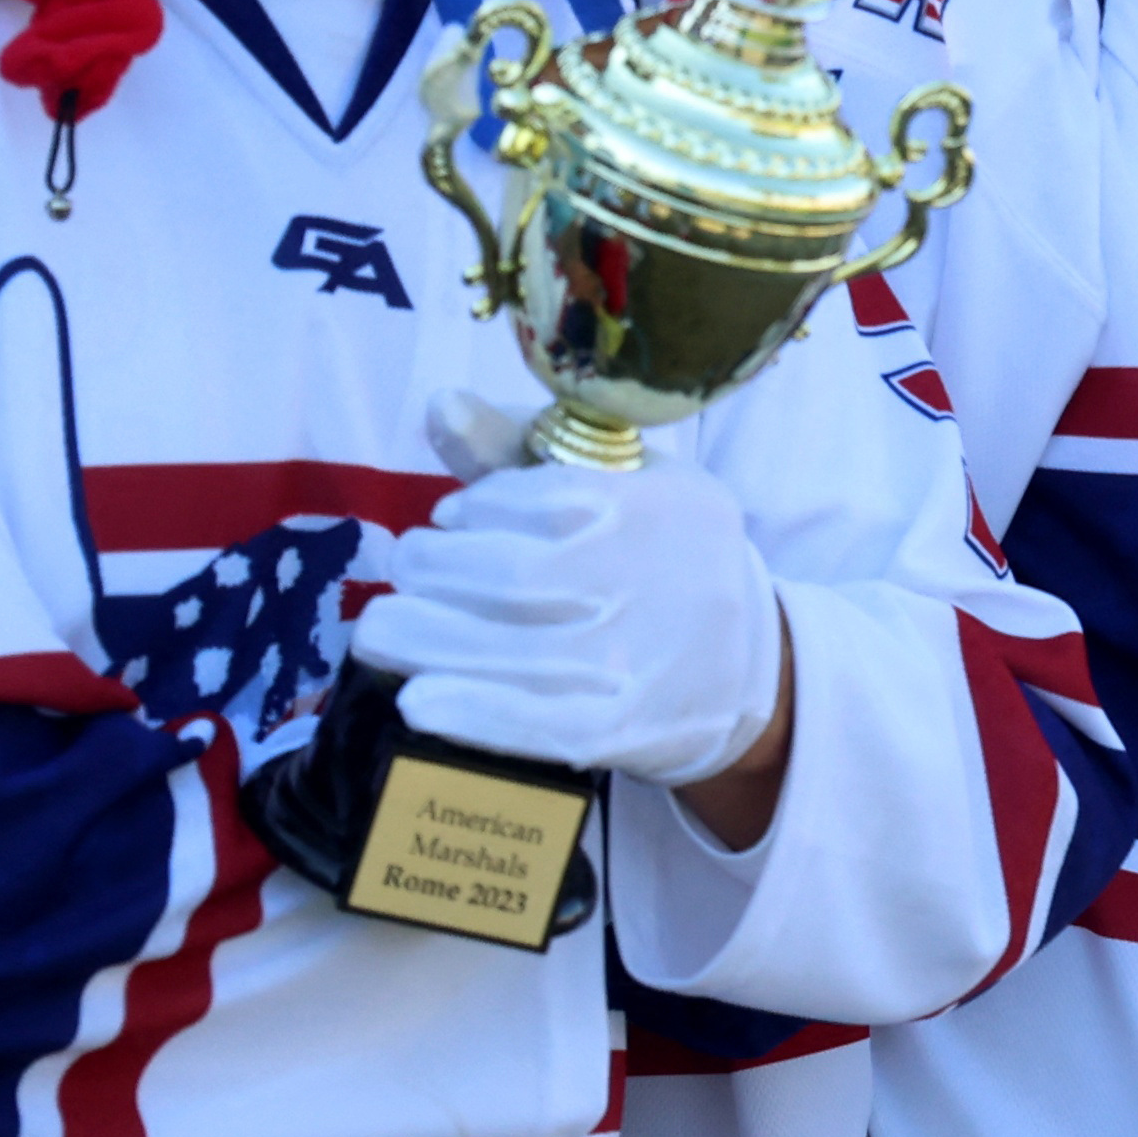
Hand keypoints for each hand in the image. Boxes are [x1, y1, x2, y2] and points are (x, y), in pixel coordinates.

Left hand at [358, 403, 792, 795]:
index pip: (541, 498)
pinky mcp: (618, 731)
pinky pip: (531, 723)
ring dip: (419, 636)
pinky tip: (418, 697)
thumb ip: (520, 449)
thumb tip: (437, 405)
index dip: (475, 509)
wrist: (751, 669)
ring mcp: (638, 662)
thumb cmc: (658, 559)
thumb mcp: (618, 486)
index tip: (450, 518)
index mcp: (663, 505)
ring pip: (503, 647)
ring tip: (386, 628)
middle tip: (409, 573)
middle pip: (511, 576)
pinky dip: (466, 710)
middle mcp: (656, 580)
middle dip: (431, 570)